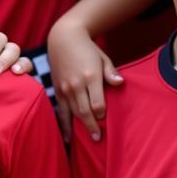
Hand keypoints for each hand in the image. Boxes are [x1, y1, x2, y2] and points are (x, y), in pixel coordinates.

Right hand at [47, 16, 121, 140]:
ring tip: (89, 138)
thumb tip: (120, 83)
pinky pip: (61, 111)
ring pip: (73, 112)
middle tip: (98, 138)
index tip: (106, 118)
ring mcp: (65, 88)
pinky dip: (64, 125)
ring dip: (80, 127)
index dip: (102, 113)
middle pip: (85, 111)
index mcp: (90, 76)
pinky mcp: (57, 90)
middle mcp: (76, 84)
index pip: (97, 103)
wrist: (63, 39)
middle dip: (92, 126)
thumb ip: (111, 73)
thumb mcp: (103, 58)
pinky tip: (67, 137)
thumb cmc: (87, 49)